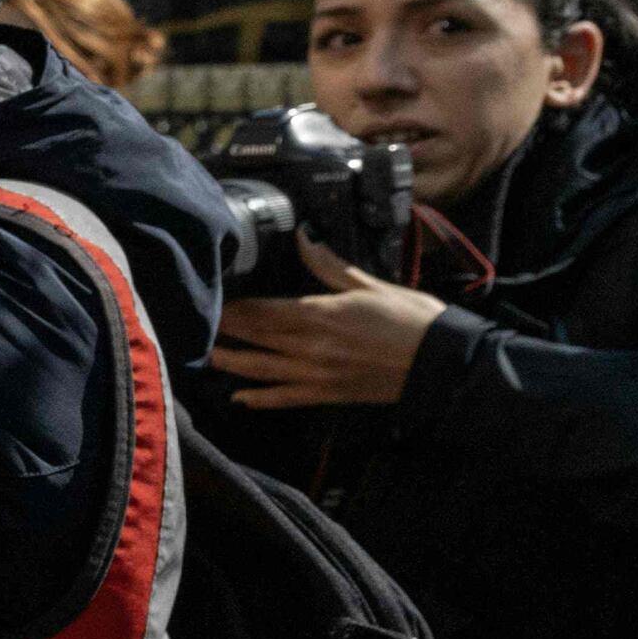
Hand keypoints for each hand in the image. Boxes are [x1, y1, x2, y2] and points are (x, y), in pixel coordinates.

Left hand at [209, 243, 447, 409]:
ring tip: (205, 356)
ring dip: (231, 363)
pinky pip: (286, 399)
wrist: (442, 362)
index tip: (211, 296)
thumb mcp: (370, 285)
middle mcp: (310, 346)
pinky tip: (239, 399)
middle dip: (224, 330)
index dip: (233, 305)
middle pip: (255, 337)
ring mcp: (316, 374)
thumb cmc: (411, 318)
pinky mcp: (328, 394)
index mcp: (320, 314)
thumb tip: (304, 238)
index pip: (262, 309)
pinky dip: (260, 400)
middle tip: (195, 323)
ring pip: (261, 370)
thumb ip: (329, 266)